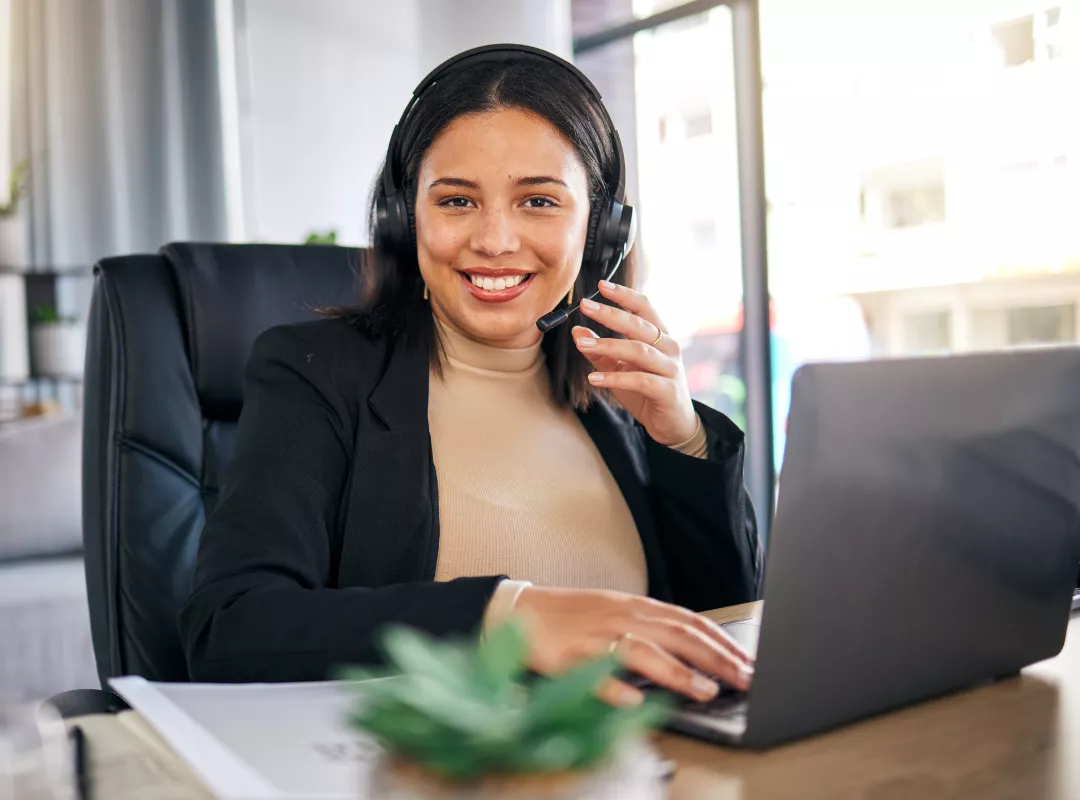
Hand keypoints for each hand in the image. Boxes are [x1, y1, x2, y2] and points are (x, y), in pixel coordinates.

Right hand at [514, 585, 753, 707]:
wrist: (521, 610)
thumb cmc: (573, 616)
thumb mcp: (618, 612)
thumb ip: (653, 628)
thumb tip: (695, 647)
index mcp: (636, 606)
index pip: (689, 620)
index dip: (722, 641)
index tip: (748, 661)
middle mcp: (621, 617)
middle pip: (676, 634)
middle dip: (715, 658)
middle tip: (744, 678)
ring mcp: (595, 636)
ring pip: (643, 651)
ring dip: (677, 672)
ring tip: (704, 691)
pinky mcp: (569, 656)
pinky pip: (595, 674)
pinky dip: (616, 687)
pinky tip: (634, 701)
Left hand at [573, 281, 697, 445]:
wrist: (673, 424)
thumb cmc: (647, 392)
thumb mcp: (620, 369)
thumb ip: (601, 351)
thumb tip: (577, 331)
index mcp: (660, 336)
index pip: (644, 307)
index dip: (624, 295)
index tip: (601, 285)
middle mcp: (669, 347)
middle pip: (638, 324)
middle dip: (610, 314)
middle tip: (585, 305)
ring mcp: (670, 368)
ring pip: (638, 350)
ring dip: (608, 345)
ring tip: (582, 344)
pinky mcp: (667, 390)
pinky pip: (639, 380)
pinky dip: (615, 378)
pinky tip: (594, 378)